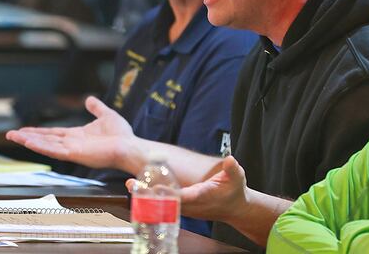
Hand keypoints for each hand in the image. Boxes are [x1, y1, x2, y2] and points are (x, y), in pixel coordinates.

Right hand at [6, 96, 135, 168]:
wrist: (130, 146)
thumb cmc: (122, 136)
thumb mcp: (107, 115)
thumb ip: (96, 108)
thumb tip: (89, 99)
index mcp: (77, 136)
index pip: (53, 134)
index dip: (38, 132)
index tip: (24, 131)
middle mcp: (71, 144)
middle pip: (44, 140)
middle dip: (27, 137)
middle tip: (10, 135)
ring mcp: (72, 150)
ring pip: (45, 145)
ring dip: (28, 141)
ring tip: (13, 137)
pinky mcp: (75, 154)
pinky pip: (54, 150)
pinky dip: (40, 146)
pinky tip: (28, 142)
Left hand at [126, 156, 249, 222]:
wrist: (235, 209)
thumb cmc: (235, 192)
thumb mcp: (237, 178)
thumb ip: (232, 169)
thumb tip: (230, 160)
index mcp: (203, 196)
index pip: (183, 196)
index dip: (169, 193)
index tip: (155, 187)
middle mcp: (192, 205)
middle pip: (166, 201)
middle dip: (149, 194)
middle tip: (132, 184)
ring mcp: (186, 208)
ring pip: (162, 204)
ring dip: (146, 196)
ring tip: (130, 184)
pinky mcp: (182, 208)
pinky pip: (164, 204)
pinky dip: (151, 198)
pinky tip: (138, 189)